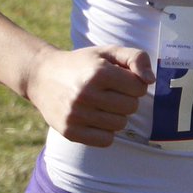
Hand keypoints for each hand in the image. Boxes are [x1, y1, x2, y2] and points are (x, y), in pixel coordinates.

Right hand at [26, 45, 154, 146]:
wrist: (42, 76)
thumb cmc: (82, 63)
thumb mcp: (109, 52)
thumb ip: (136, 58)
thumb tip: (150, 80)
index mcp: (99, 72)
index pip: (139, 88)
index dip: (134, 83)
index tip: (121, 80)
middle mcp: (86, 94)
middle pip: (131, 107)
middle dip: (126, 99)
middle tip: (111, 92)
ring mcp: (76, 114)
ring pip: (120, 125)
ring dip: (117, 115)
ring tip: (102, 104)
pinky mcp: (70, 131)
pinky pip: (105, 141)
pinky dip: (106, 132)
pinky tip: (96, 119)